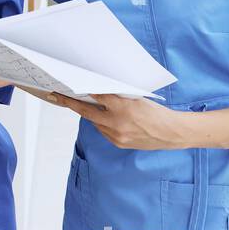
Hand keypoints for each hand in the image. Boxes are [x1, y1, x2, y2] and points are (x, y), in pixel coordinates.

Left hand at [37, 91, 185, 150]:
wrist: (171, 133)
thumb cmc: (157, 112)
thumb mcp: (137, 97)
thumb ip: (118, 95)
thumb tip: (97, 90)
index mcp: (123, 107)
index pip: (96, 96)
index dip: (81, 90)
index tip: (68, 85)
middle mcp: (117, 123)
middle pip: (87, 112)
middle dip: (71, 103)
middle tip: (58, 96)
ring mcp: (117, 135)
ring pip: (94, 122)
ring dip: (89, 114)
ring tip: (81, 103)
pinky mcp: (118, 143)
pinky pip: (103, 131)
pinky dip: (101, 123)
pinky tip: (102, 118)